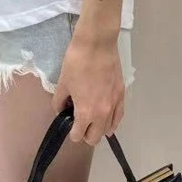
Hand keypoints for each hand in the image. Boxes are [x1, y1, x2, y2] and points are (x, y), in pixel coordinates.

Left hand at [52, 25, 124, 144]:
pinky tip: (108, 120)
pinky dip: (113, 122)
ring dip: (99, 129)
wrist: (97, 43)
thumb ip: (59, 101)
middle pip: (95, 137)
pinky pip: (119, 116)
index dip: (72, 132)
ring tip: (92, 119)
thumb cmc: (77, 62)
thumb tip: (61, 110)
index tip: (69, 124)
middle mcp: (103, 113)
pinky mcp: (122, 94)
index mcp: (86, 112)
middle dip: (85, 134)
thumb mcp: (62, 82)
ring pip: (108, 129)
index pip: (79, 135)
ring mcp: (115, 104)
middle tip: (78, 123)